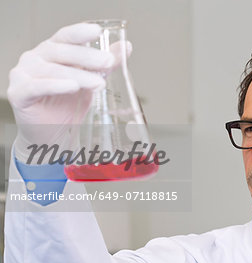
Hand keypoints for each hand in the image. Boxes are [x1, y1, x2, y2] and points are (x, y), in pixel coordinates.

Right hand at [7, 23, 129, 161]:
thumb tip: (125, 46)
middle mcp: (35, 58)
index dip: (80, 32)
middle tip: (108, 61)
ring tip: (98, 84)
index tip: (97, 31)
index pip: (65, 36)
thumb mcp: (91, 81)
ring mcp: (23, 74)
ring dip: (78, 75)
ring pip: (52, 70)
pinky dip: (55, 86)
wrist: (52, 132)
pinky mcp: (18, 93)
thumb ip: (105, 65)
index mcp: (52, 51)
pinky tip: (72, 87)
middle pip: (60, 51)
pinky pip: (35, 87)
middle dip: (87, 56)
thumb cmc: (69, 104)